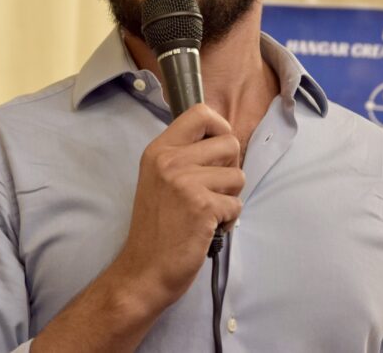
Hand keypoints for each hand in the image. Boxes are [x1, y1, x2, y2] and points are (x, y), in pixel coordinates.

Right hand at [112, 103, 244, 308]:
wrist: (144, 269)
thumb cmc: (156, 228)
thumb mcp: (159, 179)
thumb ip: (184, 156)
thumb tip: (224, 140)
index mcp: (159, 150)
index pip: (200, 113)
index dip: (219, 127)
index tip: (218, 150)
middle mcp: (171, 160)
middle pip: (229, 142)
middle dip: (229, 168)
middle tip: (212, 190)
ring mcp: (186, 182)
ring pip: (238, 175)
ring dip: (229, 197)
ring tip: (207, 212)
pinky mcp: (203, 206)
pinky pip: (236, 203)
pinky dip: (228, 220)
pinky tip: (207, 229)